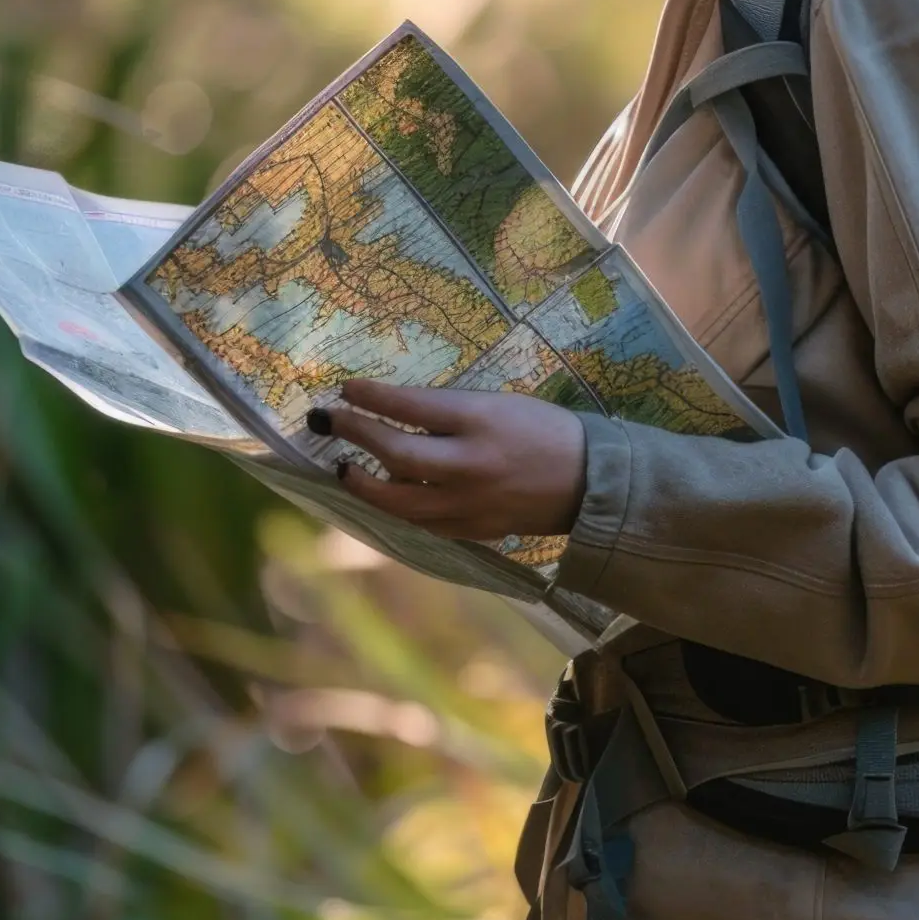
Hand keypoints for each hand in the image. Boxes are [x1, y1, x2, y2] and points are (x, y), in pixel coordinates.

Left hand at [306, 379, 588, 539]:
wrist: (591, 480)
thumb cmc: (543, 430)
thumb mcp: (498, 403)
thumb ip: (448, 412)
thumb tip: (393, 415)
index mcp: (481, 421)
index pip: (411, 407)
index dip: (372, 397)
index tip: (345, 388)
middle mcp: (470, 464)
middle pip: (396, 453)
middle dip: (355, 435)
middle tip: (328, 421)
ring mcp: (470, 504)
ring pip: (400, 500)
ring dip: (363, 484)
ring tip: (345, 469)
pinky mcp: (473, 531)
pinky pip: (422, 523)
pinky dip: (397, 509)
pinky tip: (384, 495)